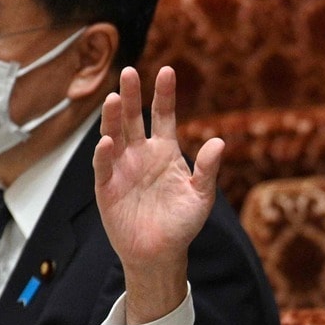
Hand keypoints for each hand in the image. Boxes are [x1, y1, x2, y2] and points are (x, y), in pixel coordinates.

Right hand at [94, 66, 223, 323]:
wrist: (160, 253)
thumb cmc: (182, 224)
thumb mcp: (201, 196)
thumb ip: (207, 169)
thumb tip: (219, 142)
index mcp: (165, 151)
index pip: (164, 116)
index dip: (164, 94)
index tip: (167, 70)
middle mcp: (141, 153)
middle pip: (134, 119)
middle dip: (132, 95)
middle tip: (129, 71)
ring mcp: (122, 168)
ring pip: (115, 136)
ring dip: (114, 118)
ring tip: (116, 98)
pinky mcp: (107, 187)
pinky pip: (104, 167)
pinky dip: (104, 155)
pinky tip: (108, 141)